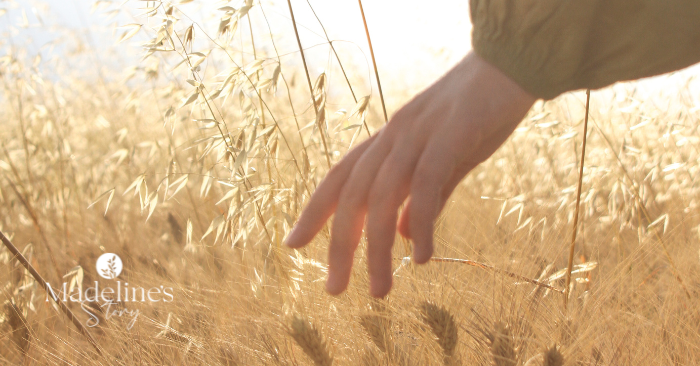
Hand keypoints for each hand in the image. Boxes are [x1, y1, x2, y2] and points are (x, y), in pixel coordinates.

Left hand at [284, 52, 535, 296]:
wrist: (511, 65)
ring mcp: (419, 135)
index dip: (313, 210)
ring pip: (382, 197)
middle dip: (339, 245)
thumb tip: (407, 237)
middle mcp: (393, 137)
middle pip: (352, 196)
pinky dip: (422, 223)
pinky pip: (426, 185)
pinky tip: (422, 257)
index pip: (340, 177)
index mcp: (389, 140)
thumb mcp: (446, 162)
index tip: (292, 244)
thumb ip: (425, 199)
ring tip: (379, 291)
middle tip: (334, 290)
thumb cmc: (478, 114)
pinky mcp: (450, 136)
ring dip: (377, 249)